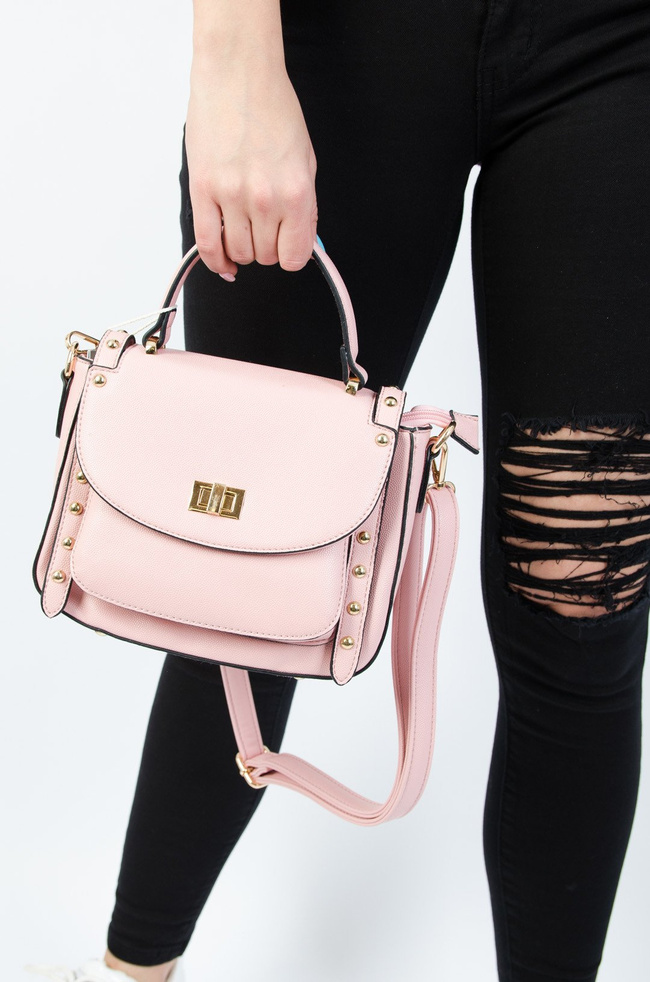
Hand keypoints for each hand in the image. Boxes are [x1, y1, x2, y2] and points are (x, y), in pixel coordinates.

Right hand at [185, 54, 317, 279]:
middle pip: (265, 256)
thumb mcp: (305, 159)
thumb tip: (301, 241)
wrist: (237, 72)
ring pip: (238, 252)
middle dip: (266, 248)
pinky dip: (215, 260)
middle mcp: (266, 199)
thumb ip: (304, 205)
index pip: (295, 256)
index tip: (285, 246)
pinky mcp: (203, 189)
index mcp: (296, 192)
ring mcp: (232, 196)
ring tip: (242, 228)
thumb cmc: (273, 108)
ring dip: (241, 249)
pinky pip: (207, 244)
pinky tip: (223, 261)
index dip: (290, 255)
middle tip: (263, 228)